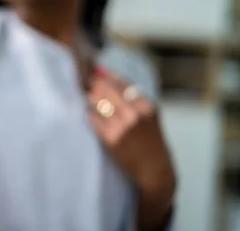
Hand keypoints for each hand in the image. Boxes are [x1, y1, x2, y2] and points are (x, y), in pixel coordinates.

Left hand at [88, 67, 175, 228]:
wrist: (154, 168)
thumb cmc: (149, 138)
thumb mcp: (147, 113)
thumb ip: (129, 93)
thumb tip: (102, 70)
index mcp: (146, 104)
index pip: (120, 81)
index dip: (104, 76)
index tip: (95, 73)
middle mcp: (135, 114)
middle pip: (104, 88)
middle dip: (93, 85)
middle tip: (85, 85)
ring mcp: (122, 126)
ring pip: (96, 101)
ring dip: (89, 98)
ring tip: (88, 99)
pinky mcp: (111, 139)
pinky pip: (92, 118)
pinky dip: (90, 115)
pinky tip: (92, 117)